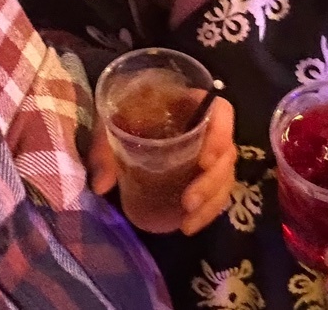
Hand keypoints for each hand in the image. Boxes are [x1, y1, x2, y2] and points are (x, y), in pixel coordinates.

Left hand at [89, 96, 236, 234]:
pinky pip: (216, 190)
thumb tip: (102, 185)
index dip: (221, 134)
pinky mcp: (201, 172)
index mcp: (190, 102)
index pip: (221, 112)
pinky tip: (189, 225)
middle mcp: (206, 126)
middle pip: (226, 152)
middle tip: (188, 202)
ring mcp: (207, 151)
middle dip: (211, 182)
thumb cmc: (121, 111)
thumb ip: (104, 150)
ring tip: (187, 224)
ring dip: (211, 202)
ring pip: (224, 176)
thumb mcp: (109, 122)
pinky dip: (207, 210)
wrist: (122, 115)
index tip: (204, 161)